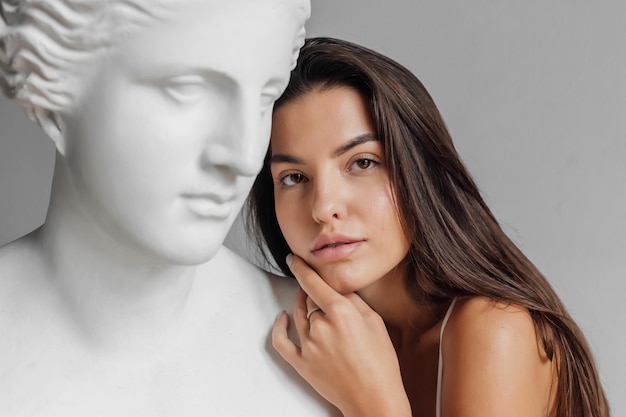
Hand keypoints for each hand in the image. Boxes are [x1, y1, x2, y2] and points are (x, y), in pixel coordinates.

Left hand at [272, 254, 410, 416]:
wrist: (373, 399)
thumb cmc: (380, 364)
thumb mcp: (375, 322)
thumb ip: (354, 301)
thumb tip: (339, 288)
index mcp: (340, 312)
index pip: (313, 282)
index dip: (301, 267)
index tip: (294, 259)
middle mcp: (320, 326)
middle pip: (309, 299)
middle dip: (317, 296)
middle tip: (329, 299)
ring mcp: (308, 345)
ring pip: (300, 316)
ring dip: (304, 308)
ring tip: (314, 306)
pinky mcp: (301, 363)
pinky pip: (282, 341)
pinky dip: (280, 327)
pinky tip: (283, 318)